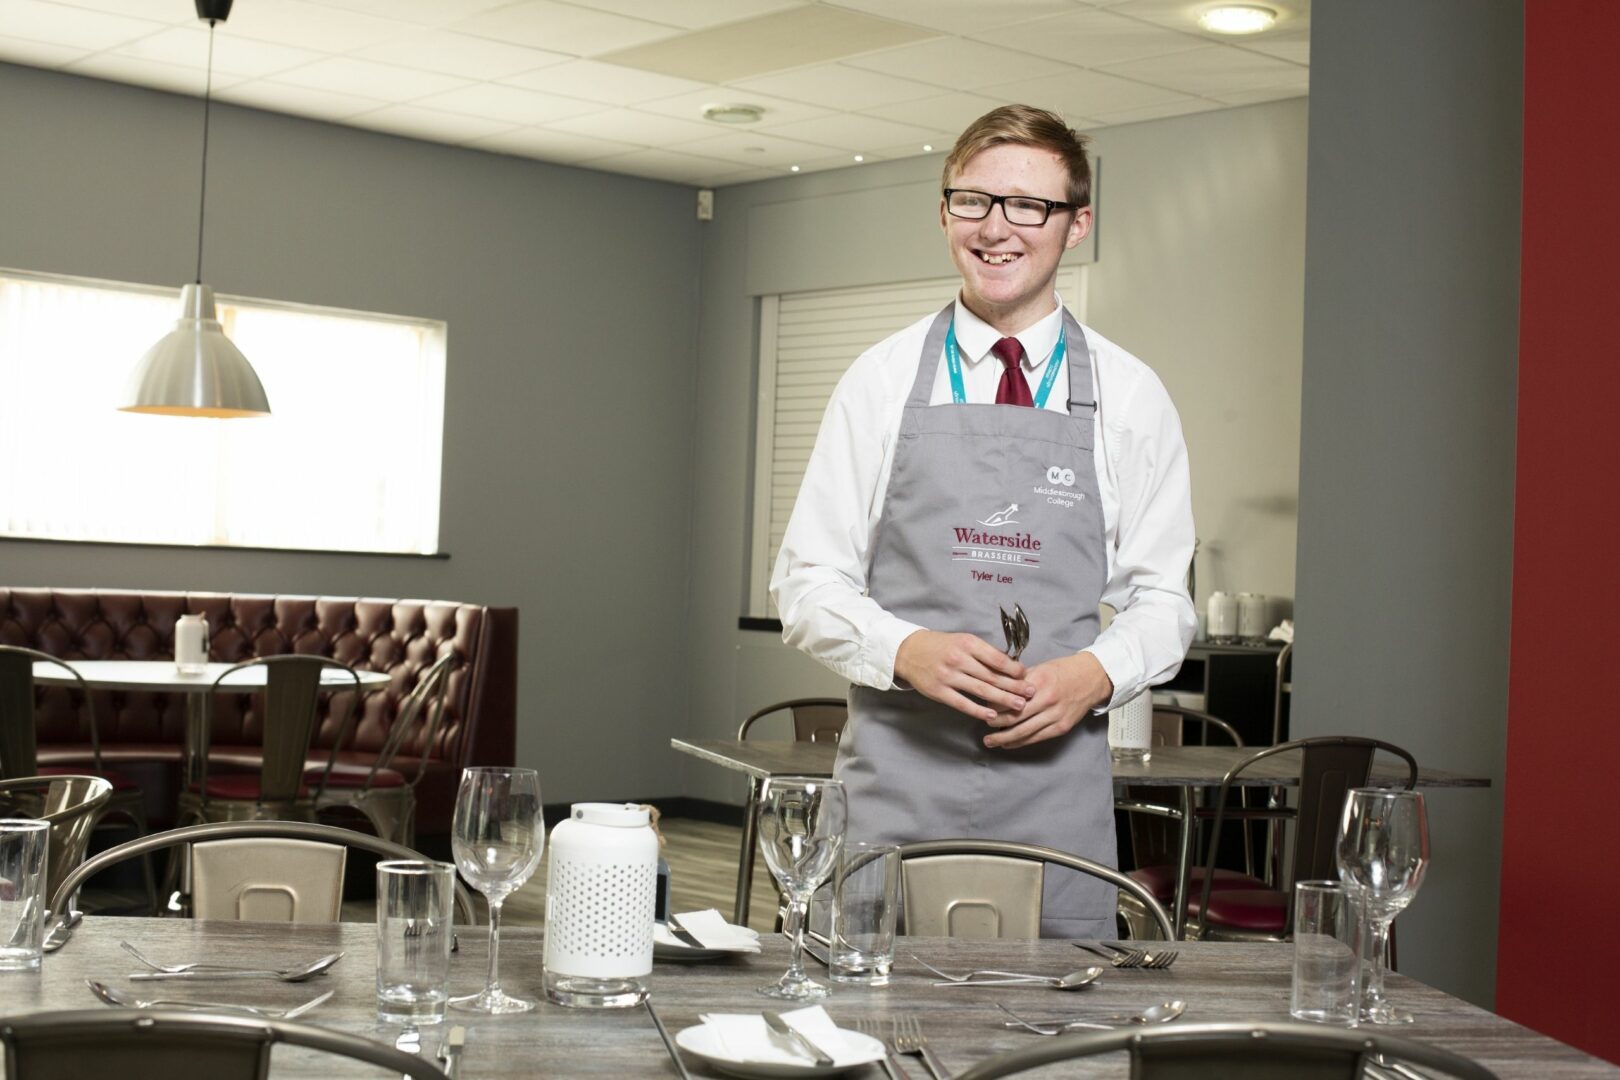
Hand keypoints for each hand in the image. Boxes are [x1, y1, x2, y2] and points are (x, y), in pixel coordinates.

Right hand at [894, 629, 1033, 721]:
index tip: (1026, 676)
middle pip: (992, 676)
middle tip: (1030, 694)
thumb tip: (1010, 665)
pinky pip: (963, 703)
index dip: (1014, 669)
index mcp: (967, 644)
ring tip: (1018, 706)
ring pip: (981, 690)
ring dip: (1002, 700)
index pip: (997, 659)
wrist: (909, 651)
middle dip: (1014, 687)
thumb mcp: (963, 640)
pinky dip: (979, 710)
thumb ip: (984, 652)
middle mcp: (958, 659)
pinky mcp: (939, 691)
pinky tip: (992, 715)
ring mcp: (948, 676)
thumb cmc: (941, 646)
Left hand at [983, 652, 1113, 749]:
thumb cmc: (1063, 671)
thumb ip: (1020, 680)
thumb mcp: (1040, 668)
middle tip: (983, 724)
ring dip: (1004, 738)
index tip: (982, 707)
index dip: (993, 704)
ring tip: (989, 741)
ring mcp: (1055, 716)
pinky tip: (1008, 744)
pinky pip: (1036, 738)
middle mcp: (1047, 700)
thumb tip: (996, 688)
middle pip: (1014, 716)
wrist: (1092, 678)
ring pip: (1024, 732)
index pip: (1010, 697)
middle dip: (995, 723)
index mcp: (1039, 682)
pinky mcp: (1061, 727)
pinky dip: (1020, 742)